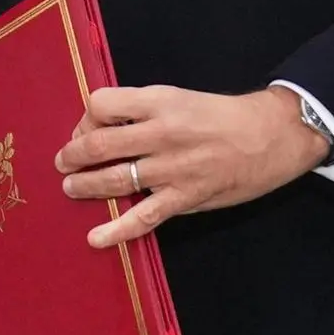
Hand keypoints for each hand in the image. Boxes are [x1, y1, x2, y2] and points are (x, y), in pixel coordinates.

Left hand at [53, 86, 328, 248]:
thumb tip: (103, 125)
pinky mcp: (185, 198)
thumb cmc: (220, 114)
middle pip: (101, 143)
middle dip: (74, 154)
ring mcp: (172, 169)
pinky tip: (96, 237)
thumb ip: (142, 110)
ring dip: (85, 185)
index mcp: (159, 101)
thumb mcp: (178, 97)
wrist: (270, 136)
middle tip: (63, 162)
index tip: (85, 128)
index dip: (85, 117)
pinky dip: (117, 229)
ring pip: (116, 179)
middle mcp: (162, 133)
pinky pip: (144, 217)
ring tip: (70, 187)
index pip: (102, 104)